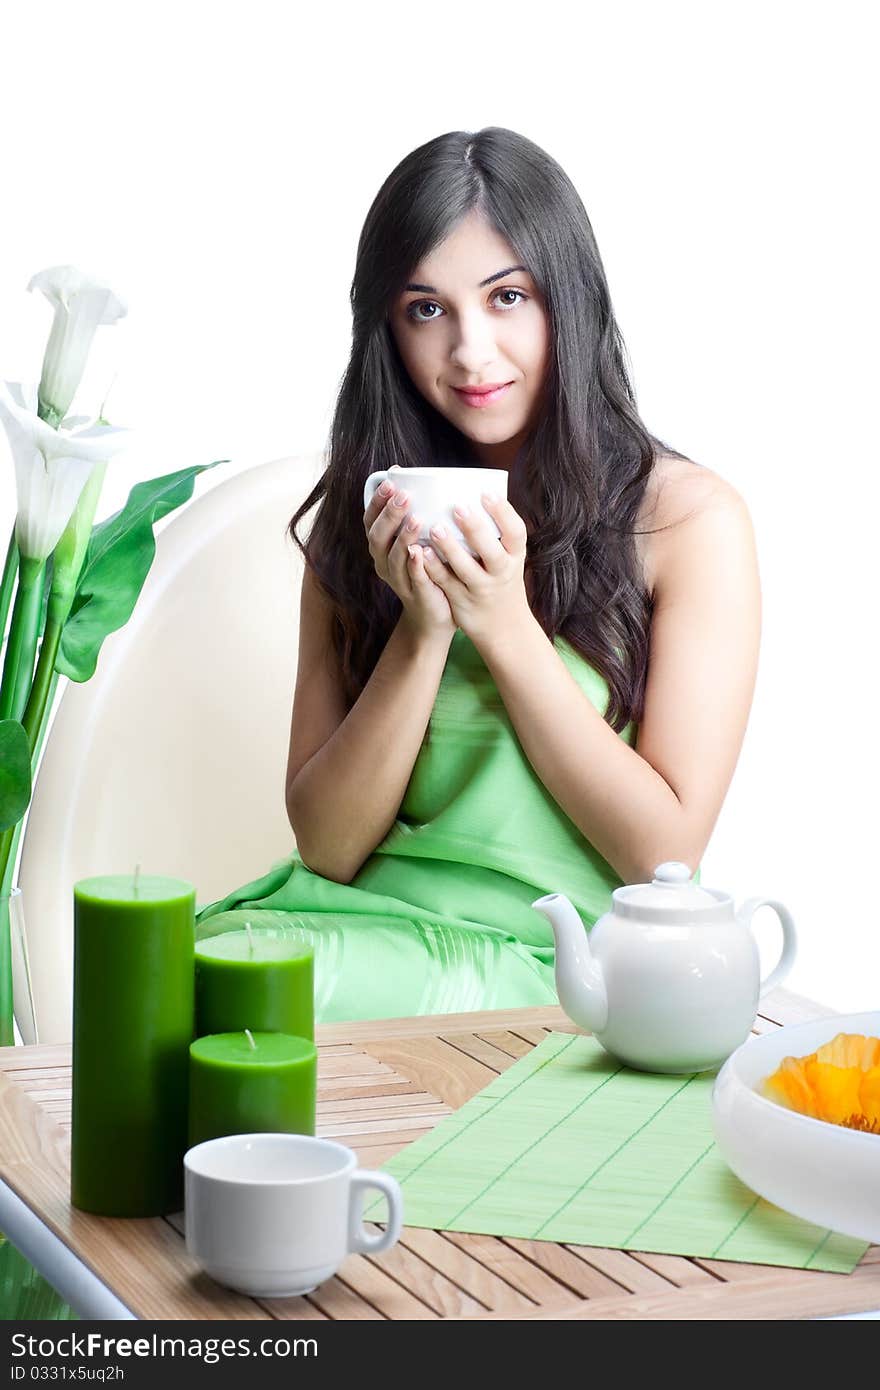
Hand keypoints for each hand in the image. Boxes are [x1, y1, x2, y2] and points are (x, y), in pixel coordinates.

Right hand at [363, 481, 454, 641]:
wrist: (434, 614)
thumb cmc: (427, 569)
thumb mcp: (418, 540)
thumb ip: (415, 515)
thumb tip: (422, 480)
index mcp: (381, 548)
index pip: (370, 521)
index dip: (377, 502)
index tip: (390, 482)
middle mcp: (384, 563)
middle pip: (378, 537)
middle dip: (389, 515)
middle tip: (405, 496)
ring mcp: (399, 580)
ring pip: (394, 557)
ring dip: (403, 536)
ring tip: (416, 519)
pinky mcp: (417, 594)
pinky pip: (413, 578)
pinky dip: (415, 564)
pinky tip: (420, 551)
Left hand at [421, 493, 531, 650]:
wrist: (504, 626)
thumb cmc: (501, 579)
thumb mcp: (508, 557)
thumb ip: (495, 532)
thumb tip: (475, 490)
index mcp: (515, 555)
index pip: (516, 532)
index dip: (503, 513)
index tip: (486, 493)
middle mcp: (502, 573)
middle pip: (492, 552)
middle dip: (475, 529)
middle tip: (458, 506)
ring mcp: (482, 589)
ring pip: (466, 569)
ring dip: (450, 549)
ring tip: (434, 528)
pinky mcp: (462, 601)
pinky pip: (446, 583)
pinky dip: (433, 568)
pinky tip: (420, 552)